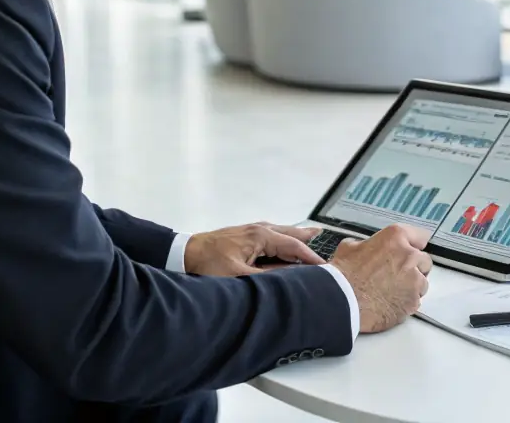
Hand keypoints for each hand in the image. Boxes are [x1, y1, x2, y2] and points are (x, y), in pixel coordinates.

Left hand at [183, 223, 325, 277]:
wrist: (183, 254)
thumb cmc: (208, 264)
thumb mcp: (239, 277)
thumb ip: (267, 278)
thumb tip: (290, 280)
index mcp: (260, 236)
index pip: (294, 246)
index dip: (311, 258)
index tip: (326, 268)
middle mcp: (258, 229)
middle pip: (289, 234)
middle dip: (306, 238)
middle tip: (324, 237)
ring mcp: (250, 231)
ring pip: (280, 232)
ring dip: (295, 237)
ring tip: (310, 235)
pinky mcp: (243, 236)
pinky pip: (270, 235)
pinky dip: (282, 237)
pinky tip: (282, 241)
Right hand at [329, 224, 431, 333]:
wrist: (343, 303)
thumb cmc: (344, 276)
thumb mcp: (350, 247)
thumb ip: (367, 244)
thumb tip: (365, 247)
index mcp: (395, 238)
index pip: (420, 235)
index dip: (414, 243)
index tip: (414, 248)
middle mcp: (409, 257)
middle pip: (424, 260)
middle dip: (414, 266)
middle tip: (397, 273)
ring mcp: (414, 281)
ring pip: (422, 283)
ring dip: (412, 286)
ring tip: (391, 291)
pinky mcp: (413, 302)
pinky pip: (415, 301)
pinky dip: (406, 303)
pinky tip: (390, 303)